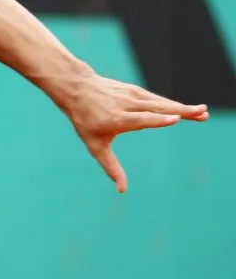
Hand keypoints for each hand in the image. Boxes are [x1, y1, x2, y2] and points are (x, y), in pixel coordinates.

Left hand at [63, 74, 208, 192]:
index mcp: (116, 119)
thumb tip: (122, 190)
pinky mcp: (134, 90)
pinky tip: (185, 110)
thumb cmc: (85, 120)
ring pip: (159, 102)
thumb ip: (110, 166)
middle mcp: (126, 105)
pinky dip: (171, 104)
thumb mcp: (95, 145)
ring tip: (202, 112)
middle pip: (156, 107)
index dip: (158, 119)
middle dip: (180, 110)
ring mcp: (130, 95)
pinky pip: (155, 98)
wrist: (77, 88)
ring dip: (181, 106)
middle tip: (202, 113)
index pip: (140, 119)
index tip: (176, 118)